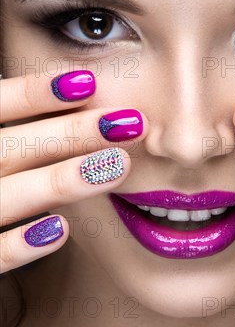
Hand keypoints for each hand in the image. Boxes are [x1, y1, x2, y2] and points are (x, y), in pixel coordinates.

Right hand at [0, 70, 147, 272]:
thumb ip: (25, 145)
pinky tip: (62, 230)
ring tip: (118, 164)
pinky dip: (20, 244)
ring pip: (5, 197)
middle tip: (129, 123)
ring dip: (60, 179)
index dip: (35, 94)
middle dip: (69, 133)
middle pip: (10, 150)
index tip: (88, 82)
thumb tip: (80, 104)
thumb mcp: (4, 163)